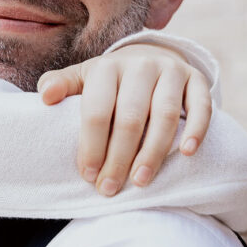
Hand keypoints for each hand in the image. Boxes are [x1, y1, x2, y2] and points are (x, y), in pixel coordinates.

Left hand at [36, 45, 211, 195]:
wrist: (148, 58)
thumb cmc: (108, 83)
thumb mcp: (82, 80)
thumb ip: (60, 86)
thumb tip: (45, 97)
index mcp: (106, 67)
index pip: (96, 110)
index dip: (91, 145)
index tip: (88, 175)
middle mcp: (140, 66)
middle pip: (130, 117)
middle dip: (118, 157)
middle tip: (110, 188)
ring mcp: (171, 71)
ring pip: (165, 115)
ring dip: (153, 152)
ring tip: (141, 181)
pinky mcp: (196, 79)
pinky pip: (201, 105)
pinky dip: (196, 129)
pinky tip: (186, 154)